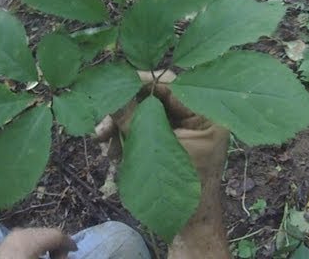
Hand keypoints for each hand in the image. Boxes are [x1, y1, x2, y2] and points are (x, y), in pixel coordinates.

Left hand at [0, 227, 76, 258]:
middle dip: (56, 246)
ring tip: (49, 258)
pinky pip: (22, 243)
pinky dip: (33, 249)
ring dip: (44, 248)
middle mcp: (19, 233)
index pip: (56, 234)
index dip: (68, 243)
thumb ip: (57, 257)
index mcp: (30, 238)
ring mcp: (8, 239)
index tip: (75, 252)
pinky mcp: (0, 248)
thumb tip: (64, 255)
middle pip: (45, 233)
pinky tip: (34, 257)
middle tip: (61, 258)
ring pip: (33, 237)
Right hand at [95, 70, 230, 258]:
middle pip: (154, 100)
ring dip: (121, 127)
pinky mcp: (170, 140)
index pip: (172, 86)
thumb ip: (136, 120)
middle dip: (125, 111)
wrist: (187, 225)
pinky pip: (145, 129)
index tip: (116, 82)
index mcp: (206, 115)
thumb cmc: (180, 192)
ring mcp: (183, 129)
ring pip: (145, 114)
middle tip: (102, 127)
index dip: (142, 82)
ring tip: (103, 143)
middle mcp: (196, 117)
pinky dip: (127, 137)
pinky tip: (114, 153)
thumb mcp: (157, 150)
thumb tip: (113, 92)